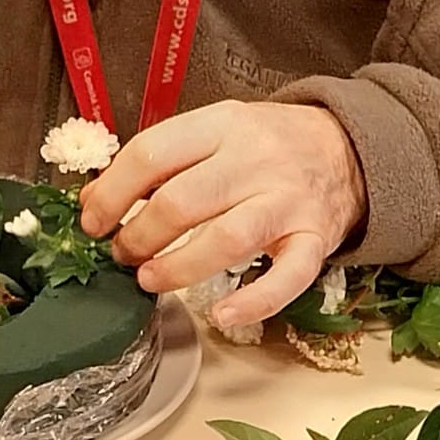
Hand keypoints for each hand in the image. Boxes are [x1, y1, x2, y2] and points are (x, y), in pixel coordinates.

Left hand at [78, 100, 366, 328]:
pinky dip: (255, 300)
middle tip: (121, 253)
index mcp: (220, 125)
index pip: (152, 154)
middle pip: (182, 201)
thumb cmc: (264, 143)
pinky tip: (221, 313)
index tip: (93, 219)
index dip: (112, 192)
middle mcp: (254, 160)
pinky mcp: (315, 239)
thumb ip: (158, 159)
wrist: (347, 146)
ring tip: (149, 279)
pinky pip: (289, 276)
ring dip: (178, 267)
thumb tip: (93, 198)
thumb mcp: (211, 131)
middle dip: (138, 235)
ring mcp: (287, 200)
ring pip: (228, 239)